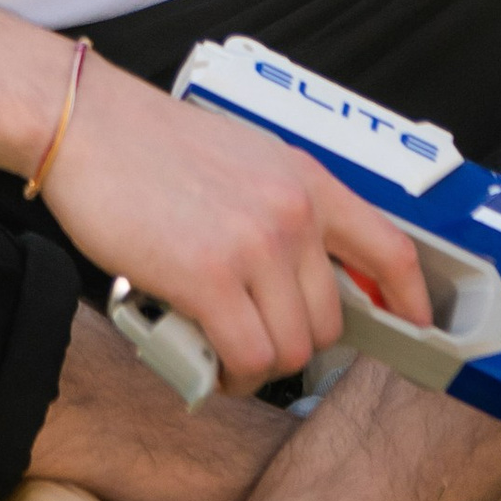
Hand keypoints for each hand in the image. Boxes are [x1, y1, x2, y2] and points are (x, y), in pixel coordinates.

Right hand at [39, 54, 433, 393]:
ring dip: (257, 366)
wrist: (87, 125)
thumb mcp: (245, 157)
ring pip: (290, 350)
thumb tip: (302, 270)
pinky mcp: (208, 278)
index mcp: (306, 179)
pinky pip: (246, 358)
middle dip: (295, 344)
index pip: (388, 248)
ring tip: (222, 352)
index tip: (413, 324)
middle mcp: (292, 212)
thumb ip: (283, 205)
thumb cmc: (152, 143)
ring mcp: (254, 246)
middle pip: (330, 321)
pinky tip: (206, 362)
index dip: (409, 297)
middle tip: (256, 339)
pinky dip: (229, 375)